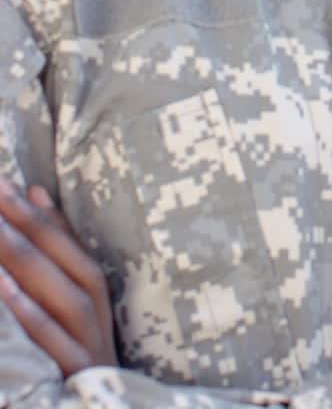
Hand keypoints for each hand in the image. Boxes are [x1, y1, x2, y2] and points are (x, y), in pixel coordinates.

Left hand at [0, 177, 117, 376]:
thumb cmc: (75, 344)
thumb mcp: (70, 294)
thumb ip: (56, 243)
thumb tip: (36, 191)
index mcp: (93, 287)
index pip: (64, 241)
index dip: (33, 212)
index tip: (3, 183)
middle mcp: (96, 310)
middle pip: (64, 261)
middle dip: (27, 225)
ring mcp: (90, 343)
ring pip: (62, 294)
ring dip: (26, 260)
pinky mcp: (77, 374)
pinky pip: (52, 341)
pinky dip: (30, 313)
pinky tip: (4, 288)